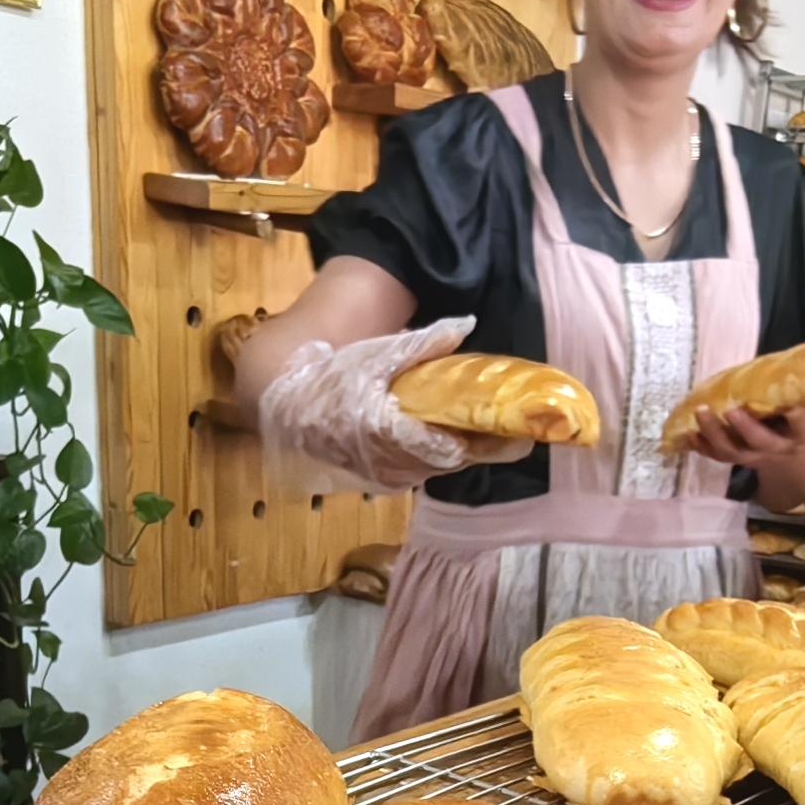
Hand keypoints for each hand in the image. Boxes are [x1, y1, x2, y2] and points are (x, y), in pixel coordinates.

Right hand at [257, 317, 530, 486]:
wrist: (288, 404)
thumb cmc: (333, 376)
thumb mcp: (376, 354)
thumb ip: (422, 344)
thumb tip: (466, 324)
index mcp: (386, 432)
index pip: (447, 449)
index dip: (483, 444)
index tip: (516, 436)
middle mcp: (388, 463)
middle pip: (449, 462)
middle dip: (480, 446)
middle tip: (513, 431)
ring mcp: (384, 476)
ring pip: (436, 470)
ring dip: (461, 452)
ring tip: (490, 433)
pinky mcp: (380, 480)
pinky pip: (419, 472)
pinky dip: (438, 456)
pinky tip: (453, 439)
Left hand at [683, 400, 804, 504]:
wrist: (799, 463)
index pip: (804, 425)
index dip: (799, 418)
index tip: (794, 407)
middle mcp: (779, 447)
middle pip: (761, 441)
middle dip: (745, 427)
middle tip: (731, 410)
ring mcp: (756, 456)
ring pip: (733, 450)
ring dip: (714, 433)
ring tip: (700, 412)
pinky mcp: (738, 458)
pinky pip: (718, 455)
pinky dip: (701, 446)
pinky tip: (687, 433)